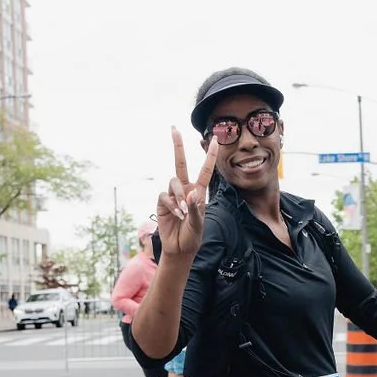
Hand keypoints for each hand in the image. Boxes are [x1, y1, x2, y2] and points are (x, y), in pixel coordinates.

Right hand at [156, 128, 218, 257]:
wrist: (180, 248)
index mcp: (199, 191)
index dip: (209, 155)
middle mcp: (185, 189)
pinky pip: (165, 195)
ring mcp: (173, 194)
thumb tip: (191, 194)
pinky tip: (177, 215)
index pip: (205, 170)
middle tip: (174, 128)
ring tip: (183, 213)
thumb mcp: (199, 224)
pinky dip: (172, 205)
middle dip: (177, 146)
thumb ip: (196, 208)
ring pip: (174, 182)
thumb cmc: (193, 235)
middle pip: (180, 163)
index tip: (213, 139)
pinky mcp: (162, 201)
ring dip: (180, 197)